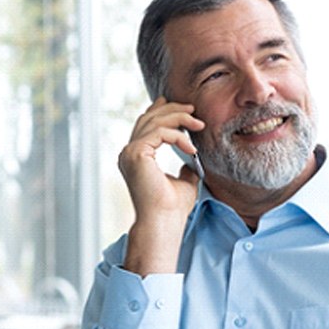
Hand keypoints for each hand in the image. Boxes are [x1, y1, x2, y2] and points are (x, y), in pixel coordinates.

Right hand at [118, 97, 204, 274]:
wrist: (164, 221)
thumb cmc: (173, 207)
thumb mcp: (184, 181)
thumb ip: (186, 166)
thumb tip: (194, 158)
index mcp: (136, 158)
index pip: (146, 126)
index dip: (162, 111)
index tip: (184, 108)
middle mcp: (129, 153)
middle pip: (149, 118)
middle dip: (173, 110)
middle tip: (194, 110)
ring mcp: (130, 153)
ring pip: (154, 122)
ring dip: (179, 119)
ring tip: (199, 124)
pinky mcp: (136, 154)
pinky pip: (160, 133)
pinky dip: (178, 136)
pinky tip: (192, 148)